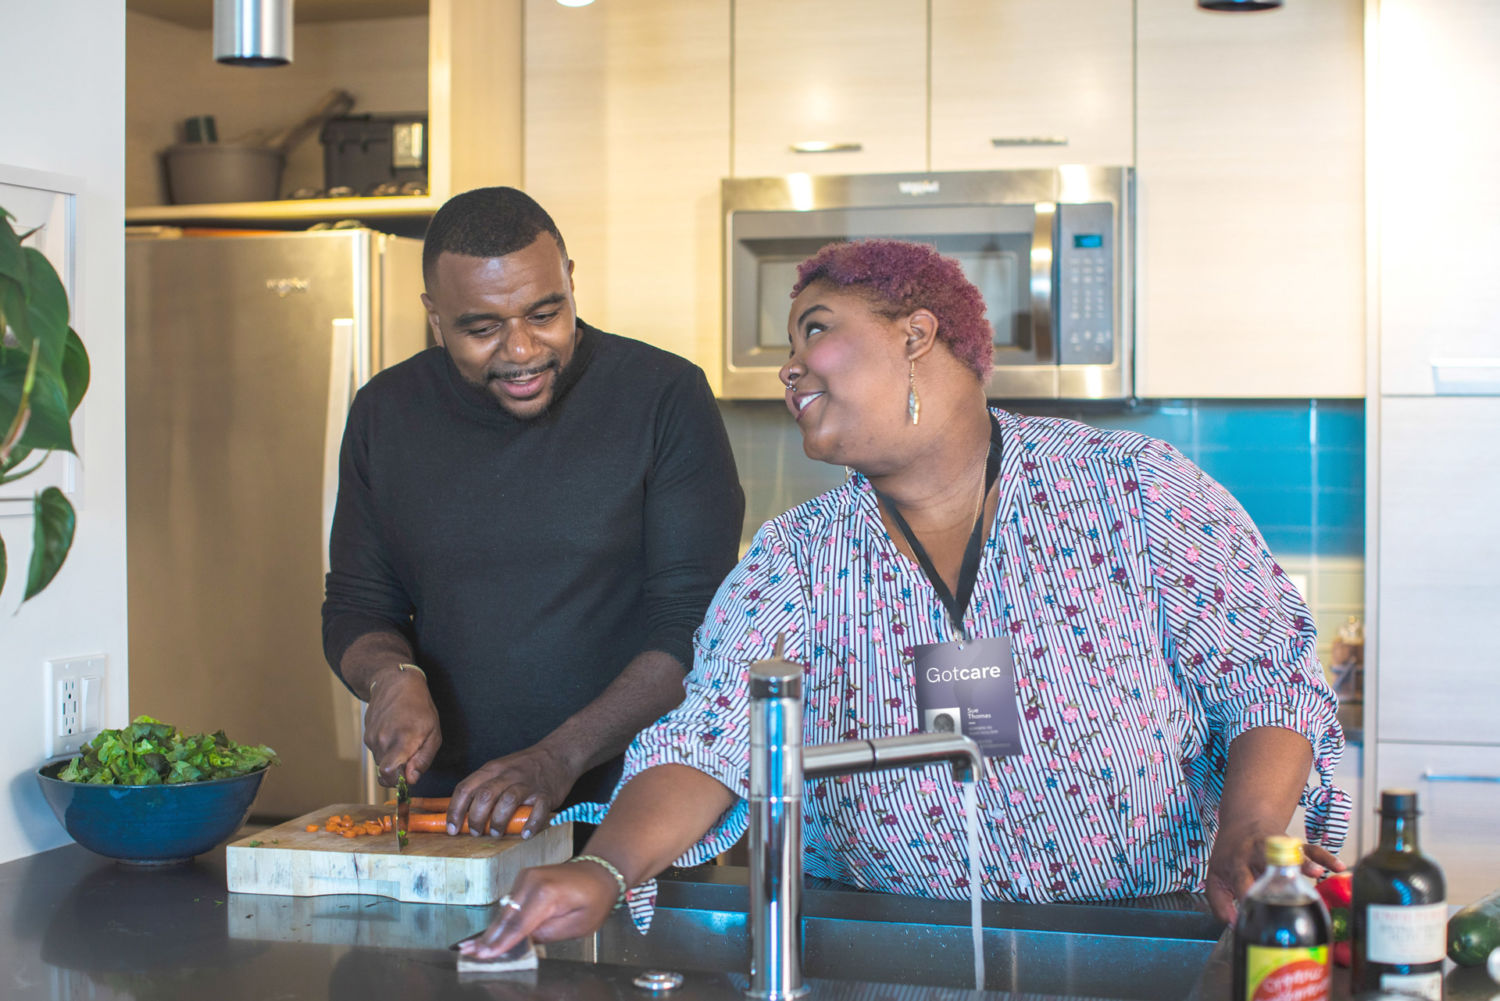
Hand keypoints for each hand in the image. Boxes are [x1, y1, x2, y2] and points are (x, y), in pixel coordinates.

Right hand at [362, 666, 440, 787]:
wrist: (396, 683)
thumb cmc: (420, 707)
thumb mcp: (434, 733)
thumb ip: (423, 759)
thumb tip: (411, 780)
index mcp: (403, 739)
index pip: (388, 772)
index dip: (397, 781)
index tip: (407, 776)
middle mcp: (383, 740)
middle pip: (385, 772)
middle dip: (398, 771)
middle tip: (412, 754)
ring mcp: (372, 737)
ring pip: (380, 762)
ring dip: (392, 758)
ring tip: (404, 738)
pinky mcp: (366, 735)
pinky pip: (376, 752)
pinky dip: (385, 749)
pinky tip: (394, 733)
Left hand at [447, 742, 577, 838]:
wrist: (558, 754)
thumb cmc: (524, 767)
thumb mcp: (499, 769)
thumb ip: (482, 787)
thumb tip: (461, 814)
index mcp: (492, 769)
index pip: (466, 788)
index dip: (455, 810)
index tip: (451, 828)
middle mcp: (508, 775)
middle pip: (485, 796)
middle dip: (476, 819)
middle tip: (476, 832)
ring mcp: (528, 784)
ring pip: (508, 801)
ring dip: (498, 821)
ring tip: (496, 833)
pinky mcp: (546, 793)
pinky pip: (538, 810)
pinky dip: (530, 824)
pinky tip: (525, 834)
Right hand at [458, 861, 619, 959]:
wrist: (598, 872)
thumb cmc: (594, 898)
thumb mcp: (578, 925)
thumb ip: (548, 934)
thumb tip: (523, 940)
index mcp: (548, 892)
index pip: (520, 924)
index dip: (501, 943)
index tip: (485, 955)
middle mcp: (532, 881)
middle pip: (506, 917)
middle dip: (488, 938)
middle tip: (469, 953)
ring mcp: (526, 877)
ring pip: (505, 911)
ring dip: (491, 931)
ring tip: (472, 948)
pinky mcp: (523, 880)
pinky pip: (510, 905)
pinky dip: (500, 921)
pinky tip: (487, 935)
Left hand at [1205, 825, 1346, 922]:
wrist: (1244, 822)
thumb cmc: (1231, 855)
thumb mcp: (1216, 877)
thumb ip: (1220, 904)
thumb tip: (1235, 926)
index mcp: (1236, 862)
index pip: (1241, 880)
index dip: (1247, 895)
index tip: (1255, 914)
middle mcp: (1256, 852)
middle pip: (1265, 861)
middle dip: (1275, 875)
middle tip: (1283, 891)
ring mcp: (1276, 846)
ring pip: (1290, 853)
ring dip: (1302, 862)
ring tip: (1316, 873)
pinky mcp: (1293, 844)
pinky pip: (1311, 849)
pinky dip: (1325, 857)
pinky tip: (1338, 867)